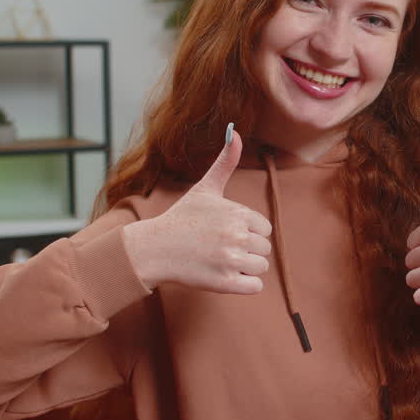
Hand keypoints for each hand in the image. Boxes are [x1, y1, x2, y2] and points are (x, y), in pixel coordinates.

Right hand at [122, 126, 272, 293]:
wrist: (154, 249)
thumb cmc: (181, 218)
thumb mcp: (205, 188)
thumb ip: (225, 162)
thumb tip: (235, 131)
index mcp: (238, 213)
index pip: (264, 229)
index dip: (247, 232)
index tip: (224, 232)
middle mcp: (236, 235)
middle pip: (264, 249)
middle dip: (246, 250)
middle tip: (218, 248)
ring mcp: (231, 260)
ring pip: (260, 268)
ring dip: (244, 268)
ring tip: (219, 260)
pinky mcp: (225, 283)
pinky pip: (255, 287)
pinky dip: (243, 285)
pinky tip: (223, 275)